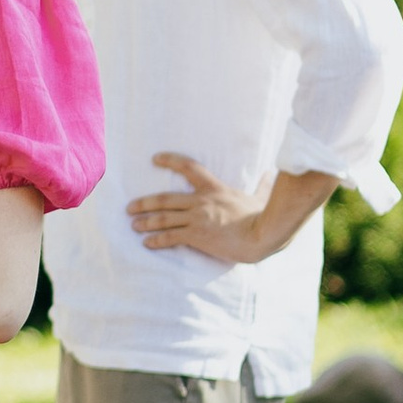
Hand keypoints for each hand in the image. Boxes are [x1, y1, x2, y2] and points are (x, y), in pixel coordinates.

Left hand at [128, 151, 284, 263]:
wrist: (261, 235)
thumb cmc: (262, 217)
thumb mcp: (260, 197)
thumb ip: (262, 186)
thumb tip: (272, 175)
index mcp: (214, 189)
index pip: (189, 167)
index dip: (171, 161)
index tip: (156, 158)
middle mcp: (201, 201)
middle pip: (165, 199)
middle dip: (145, 203)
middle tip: (130, 207)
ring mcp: (197, 218)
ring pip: (164, 218)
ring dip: (146, 222)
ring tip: (134, 225)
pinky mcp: (197, 235)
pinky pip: (171, 237)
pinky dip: (157, 240)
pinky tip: (147, 243)